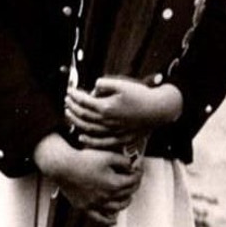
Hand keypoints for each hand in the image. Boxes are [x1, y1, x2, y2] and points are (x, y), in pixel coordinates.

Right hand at [33, 134, 142, 224]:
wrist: (62, 166)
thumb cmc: (84, 159)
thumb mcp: (107, 156)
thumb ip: (124, 161)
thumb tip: (133, 165)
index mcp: (114, 184)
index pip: (133, 181)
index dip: (139, 173)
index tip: (138, 169)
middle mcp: (107, 197)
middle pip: (127, 194)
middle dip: (134, 185)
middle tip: (134, 180)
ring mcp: (95, 204)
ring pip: (116, 208)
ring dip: (125, 203)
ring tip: (127, 198)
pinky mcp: (85, 207)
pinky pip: (99, 218)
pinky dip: (108, 220)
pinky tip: (114, 221)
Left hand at [64, 75, 182, 148]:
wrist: (159, 110)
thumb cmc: (142, 96)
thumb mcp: (123, 84)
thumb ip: (105, 84)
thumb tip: (94, 87)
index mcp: (106, 107)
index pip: (84, 102)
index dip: (75, 96)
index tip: (69, 91)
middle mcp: (107, 121)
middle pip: (84, 116)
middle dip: (72, 108)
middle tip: (66, 102)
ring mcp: (113, 131)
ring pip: (89, 129)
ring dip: (76, 122)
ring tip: (69, 115)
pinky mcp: (120, 138)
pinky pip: (101, 142)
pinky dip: (89, 141)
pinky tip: (81, 137)